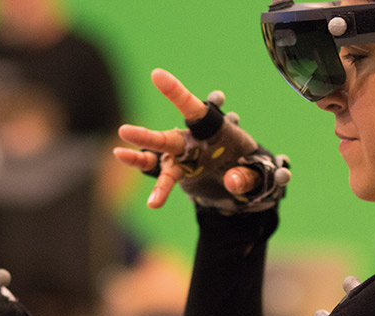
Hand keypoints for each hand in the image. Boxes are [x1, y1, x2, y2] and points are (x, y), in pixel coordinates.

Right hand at [114, 69, 259, 208]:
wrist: (244, 181)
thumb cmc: (250, 168)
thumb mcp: (257, 174)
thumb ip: (246, 177)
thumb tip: (231, 181)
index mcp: (215, 130)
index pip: (195, 109)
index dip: (175, 93)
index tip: (156, 75)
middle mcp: (194, 141)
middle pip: (168, 138)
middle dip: (147, 137)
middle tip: (124, 131)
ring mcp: (184, 156)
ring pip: (159, 155)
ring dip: (140, 155)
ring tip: (118, 153)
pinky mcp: (180, 172)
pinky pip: (162, 174)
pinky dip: (152, 179)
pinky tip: (136, 180)